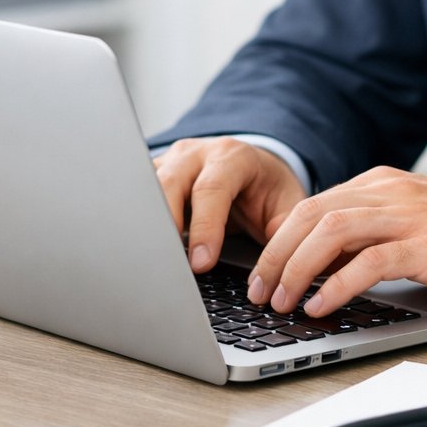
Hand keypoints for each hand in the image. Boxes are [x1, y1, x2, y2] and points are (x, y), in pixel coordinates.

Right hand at [153, 137, 306, 273]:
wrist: (255, 168)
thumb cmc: (269, 190)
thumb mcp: (287, 207)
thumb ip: (283, 234)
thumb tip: (271, 272)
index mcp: (233, 157)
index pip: (212, 189)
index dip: (205, 228)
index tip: (201, 264)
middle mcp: (197, 153)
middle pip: (170, 183)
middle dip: (167, 226)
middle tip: (170, 265)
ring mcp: (171, 161)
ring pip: (146, 187)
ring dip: (147, 223)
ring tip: (152, 259)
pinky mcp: (154, 174)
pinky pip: (138, 194)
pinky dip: (139, 220)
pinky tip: (142, 246)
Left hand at [246, 167, 426, 315]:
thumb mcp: (416, 223)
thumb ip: (373, 231)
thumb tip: (322, 265)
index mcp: (384, 184)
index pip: (313, 205)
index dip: (279, 240)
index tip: (262, 273)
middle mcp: (392, 192)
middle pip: (312, 216)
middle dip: (276, 256)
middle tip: (259, 292)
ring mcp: (411, 216)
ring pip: (332, 233)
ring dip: (297, 270)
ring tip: (282, 301)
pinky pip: (369, 262)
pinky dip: (336, 285)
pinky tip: (321, 305)